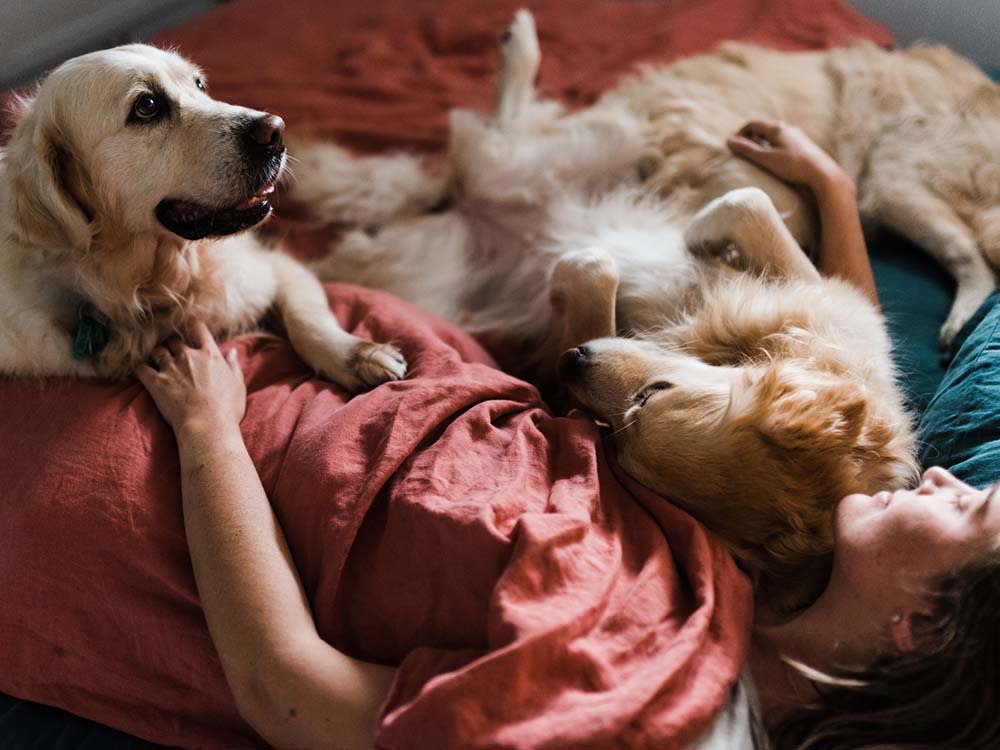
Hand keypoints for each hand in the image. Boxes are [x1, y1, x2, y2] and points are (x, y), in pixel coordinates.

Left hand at [137, 320, 245, 434]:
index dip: (192, 324)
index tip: (189, 325)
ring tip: (157, 359)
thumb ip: (233, 365)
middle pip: (173, 339)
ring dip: (157, 354)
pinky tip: (141, 369)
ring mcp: (170, 368)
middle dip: (171, 341)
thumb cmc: (227, 409)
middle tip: (171, 347)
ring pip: (157, 351)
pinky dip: (140, 367)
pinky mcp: (155, 382)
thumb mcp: (238, 384)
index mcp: (210, 354)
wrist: (208, 426)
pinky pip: (141, 368)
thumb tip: (231, 351)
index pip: (198, 328)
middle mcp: (188, 356)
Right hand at [727, 120, 849, 195]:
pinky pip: (782, 141)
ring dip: (761, 142)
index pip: (752, 124)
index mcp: (776, 128)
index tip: (732, 145)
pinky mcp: (803, 146)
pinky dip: (772, 146)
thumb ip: (747, 150)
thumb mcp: (766, 158)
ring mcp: (797, 136)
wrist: (822, 173)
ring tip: (755, 155)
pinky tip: (773, 159)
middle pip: (763, 127)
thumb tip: (728, 141)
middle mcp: (787, 128)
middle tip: (741, 150)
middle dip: (750, 137)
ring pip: (774, 134)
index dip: (740, 133)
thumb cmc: (793, 165)